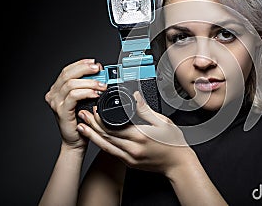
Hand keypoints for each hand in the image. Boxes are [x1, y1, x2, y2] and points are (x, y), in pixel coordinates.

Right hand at [45, 59, 106, 150]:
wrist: (76, 140)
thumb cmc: (82, 120)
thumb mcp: (85, 99)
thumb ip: (87, 86)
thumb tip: (100, 74)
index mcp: (58, 89)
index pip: (67, 70)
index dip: (81, 64)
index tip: (94, 63)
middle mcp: (53, 94)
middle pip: (68, 74)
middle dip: (85, 69)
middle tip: (99, 69)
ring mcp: (55, 102)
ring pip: (71, 84)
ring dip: (89, 82)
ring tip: (101, 85)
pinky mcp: (61, 111)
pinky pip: (73, 96)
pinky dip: (86, 92)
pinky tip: (95, 94)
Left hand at [76, 91, 194, 174]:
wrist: (178, 164)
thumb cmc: (173, 143)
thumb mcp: (162, 122)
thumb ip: (145, 110)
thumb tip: (135, 96)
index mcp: (140, 136)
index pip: (113, 127)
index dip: (100, 119)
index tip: (94, 110)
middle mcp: (132, 149)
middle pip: (106, 136)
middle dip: (92, 126)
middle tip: (82, 116)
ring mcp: (130, 158)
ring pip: (106, 146)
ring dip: (93, 136)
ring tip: (82, 127)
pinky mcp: (130, 163)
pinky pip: (112, 153)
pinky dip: (102, 144)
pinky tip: (97, 138)